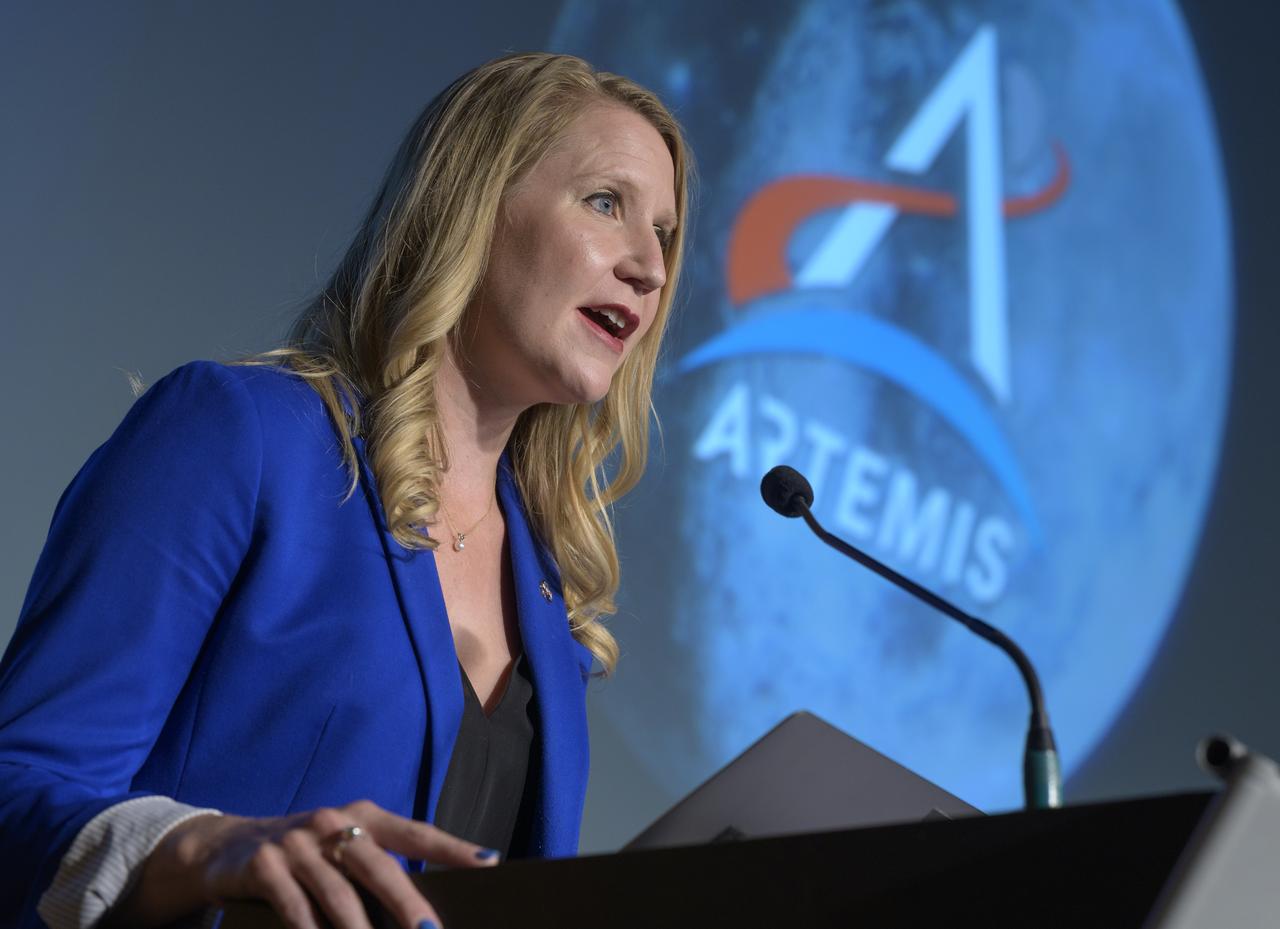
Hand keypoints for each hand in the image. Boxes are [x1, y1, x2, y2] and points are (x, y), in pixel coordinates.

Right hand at [108, 799, 497, 928]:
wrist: (227, 846)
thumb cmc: (305, 853)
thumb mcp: (342, 845)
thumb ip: (379, 863)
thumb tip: (423, 907)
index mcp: (363, 815)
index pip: (416, 832)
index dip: (453, 848)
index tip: (490, 863)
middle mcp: (332, 823)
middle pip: (379, 866)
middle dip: (407, 902)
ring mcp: (297, 843)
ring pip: (338, 893)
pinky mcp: (264, 865)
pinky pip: (294, 905)